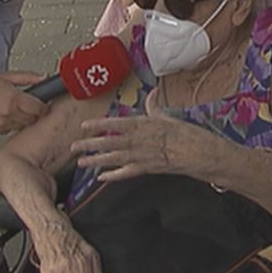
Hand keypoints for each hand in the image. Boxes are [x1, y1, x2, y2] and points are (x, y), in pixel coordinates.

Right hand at [0, 71, 49, 134]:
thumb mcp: (5, 76)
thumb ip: (27, 77)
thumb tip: (42, 78)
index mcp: (13, 100)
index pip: (40, 109)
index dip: (44, 107)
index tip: (44, 104)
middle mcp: (8, 115)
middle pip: (33, 120)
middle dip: (35, 114)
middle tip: (33, 106)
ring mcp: (2, 125)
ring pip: (23, 126)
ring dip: (24, 119)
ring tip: (18, 109)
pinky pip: (11, 129)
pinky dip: (12, 123)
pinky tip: (7, 115)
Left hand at [70, 90, 215, 180]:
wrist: (197, 152)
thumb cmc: (184, 133)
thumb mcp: (168, 116)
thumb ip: (155, 107)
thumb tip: (152, 94)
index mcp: (143, 125)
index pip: (116, 124)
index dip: (99, 125)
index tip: (84, 126)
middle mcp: (138, 140)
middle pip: (110, 142)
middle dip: (90, 144)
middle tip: (74, 147)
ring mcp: (141, 156)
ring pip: (114, 158)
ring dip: (96, 160)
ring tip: (82, 162)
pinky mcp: (146, 169)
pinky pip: (127, 173)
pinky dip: (113, 176)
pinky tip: (102, 177)